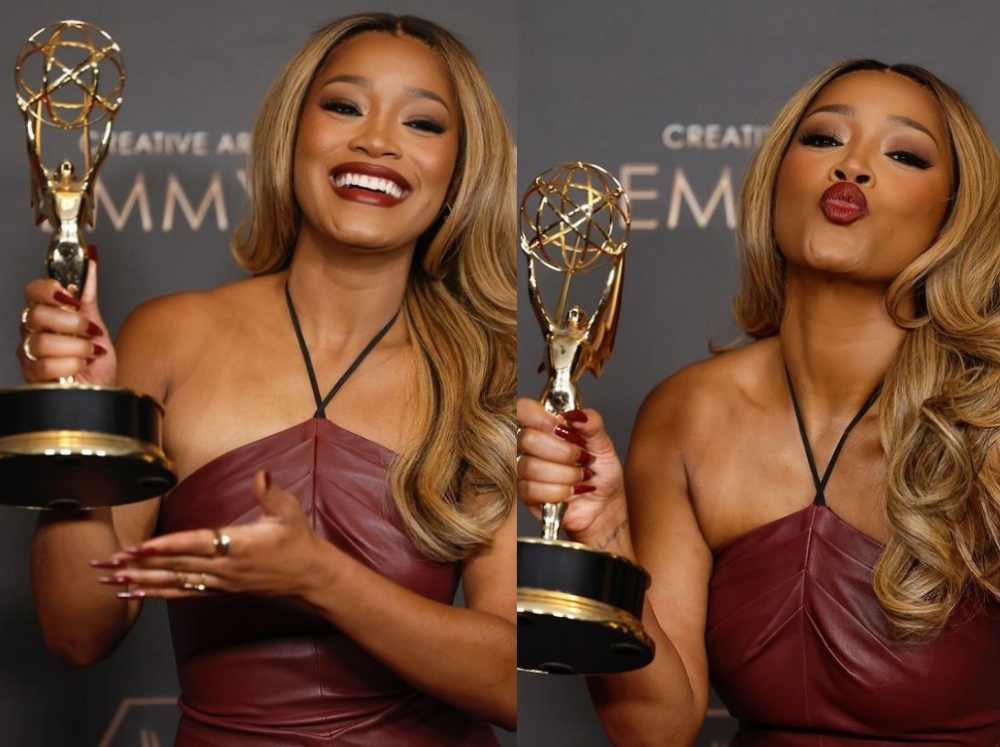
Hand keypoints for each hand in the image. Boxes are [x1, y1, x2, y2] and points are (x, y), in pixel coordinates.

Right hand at [18, 252, 114, 385]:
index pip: (32, 291)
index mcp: (45, 314)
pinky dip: (72, 365)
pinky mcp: (32, 376)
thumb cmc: (95, 361)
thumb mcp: (96, 324)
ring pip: (43, 342)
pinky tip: (80, 367)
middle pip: (37, 315)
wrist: (103, 391)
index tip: (71, 298)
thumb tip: (91, 261)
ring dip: (77, 347)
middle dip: (72, 323)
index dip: (49, 290)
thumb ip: (88, 295)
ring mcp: (29, 354)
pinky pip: (46, 366)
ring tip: (89, 353)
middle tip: (91, 332)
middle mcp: (32, 332)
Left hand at [93, 470, 328, 599]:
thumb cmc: (298, 541)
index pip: (195, 545)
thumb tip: (261, 474)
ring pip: (175, 582)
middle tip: (106, 564)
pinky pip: (184, 593)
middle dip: (138, 565)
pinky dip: (158, 593)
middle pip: (175, 566)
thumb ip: (270, 493)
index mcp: (238, 546)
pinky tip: (135, 594)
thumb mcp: (289, 511)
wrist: (310, 576)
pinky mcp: (220, 590)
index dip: (166, 547)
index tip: (138, 547)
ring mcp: (220, 582)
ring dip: (141, 581)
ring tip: (110, 581)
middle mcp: (224, 568)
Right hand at [517, 398, 626, 544]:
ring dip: (566, 475)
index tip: (562, 426)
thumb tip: (577, 414)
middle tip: (581, 457)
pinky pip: (533, 489)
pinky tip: (571, 492)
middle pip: (527, 439)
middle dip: (563, 452)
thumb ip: (592, 423)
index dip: (540, 417)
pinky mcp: (525, 494)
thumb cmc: (600, 473)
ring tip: (580, 477)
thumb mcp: (603, 444)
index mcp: (545, 426)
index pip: (523, 410)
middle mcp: (529, 446)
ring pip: (532, 467)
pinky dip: (560, 492)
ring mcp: (524, 470)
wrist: (604, 506)